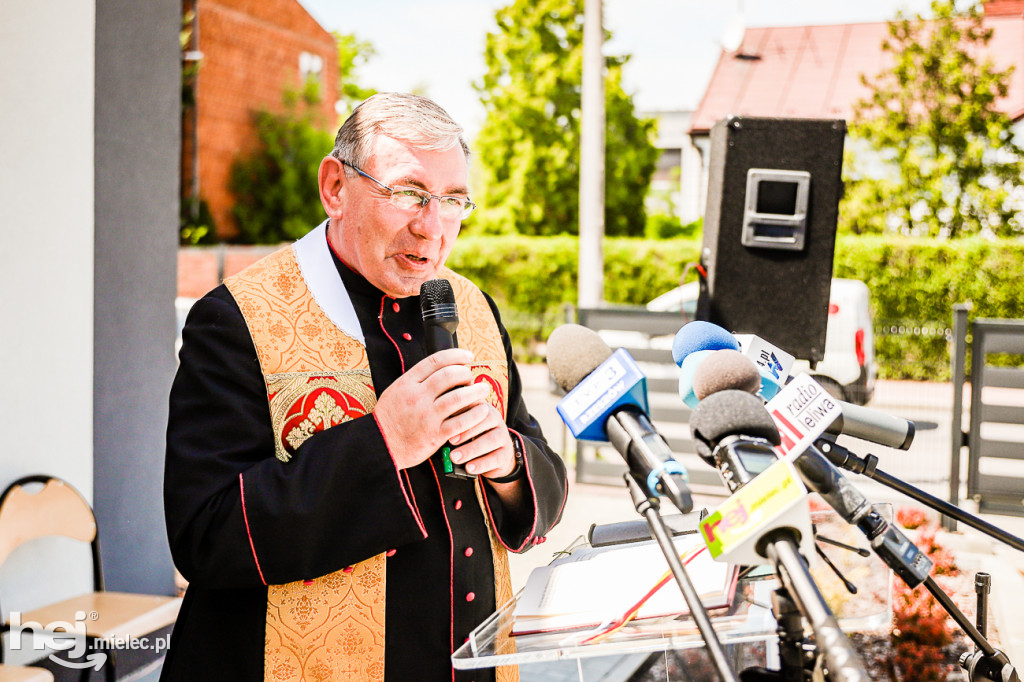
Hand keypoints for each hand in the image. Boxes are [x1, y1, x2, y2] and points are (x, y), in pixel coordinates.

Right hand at [374, 348, 490, 469]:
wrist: (381, 445)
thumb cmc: (390, 418)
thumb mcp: (396, 391)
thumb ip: (416, 380)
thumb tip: (442, 367)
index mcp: (407, 383)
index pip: (435, 361)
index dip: (456, 355)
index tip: (468, 356)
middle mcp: (417, 397)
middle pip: (449, 375)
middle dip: (466, 373)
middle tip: (472, 377)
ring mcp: (426, 416)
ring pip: (458, 397)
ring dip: (476, 391)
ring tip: (483, 390)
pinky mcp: (435, 435)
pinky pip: (461, 422)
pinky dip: (475, 415)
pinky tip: (481, 411)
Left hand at [448, 404, 516, 478]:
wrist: (495, 454)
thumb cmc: (472, 437)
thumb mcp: (464, 427)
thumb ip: (455, 423)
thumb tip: (440, 428)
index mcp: (484, 408)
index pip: (476, 405)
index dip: (463, 412)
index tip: (448, 422)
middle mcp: (496, 419)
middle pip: (486, 420)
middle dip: (467, 431)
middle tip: (450, 441)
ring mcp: (503, 436)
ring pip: (491, 440)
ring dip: (471, 449)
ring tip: (455, 458)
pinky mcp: (506, 453)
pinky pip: (496, 458)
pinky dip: (481, 463)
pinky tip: (469, 468)